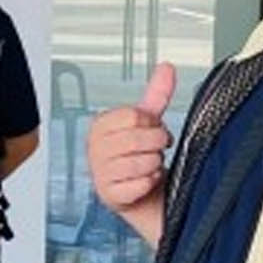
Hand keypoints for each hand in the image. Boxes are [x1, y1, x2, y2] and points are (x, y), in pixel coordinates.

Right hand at [87, 62, 174, 215]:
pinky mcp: (110, 195)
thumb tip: (167, 67)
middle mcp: (95, 148)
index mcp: (100, 125)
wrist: (139, 193)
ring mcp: (100, 173)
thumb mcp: (147, 122)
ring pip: (142, 163)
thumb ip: (157, 94)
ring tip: (150, 165)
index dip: (152, 124)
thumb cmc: (140, 155)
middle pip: (139, 138)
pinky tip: (145, 181)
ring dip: (155, 165)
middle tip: (156, 149)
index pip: (133, 116)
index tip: (153, 130)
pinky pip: (141, 185)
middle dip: (157, 145)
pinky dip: (150, 183)